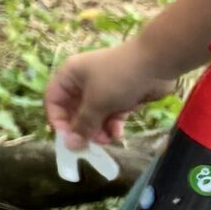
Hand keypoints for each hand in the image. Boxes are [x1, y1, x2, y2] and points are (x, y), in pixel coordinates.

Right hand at [47, 39, 173, 147]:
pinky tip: (118, 134)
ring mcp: (103, 90)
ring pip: (94, 116)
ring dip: (98, 130)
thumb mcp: (96, 102)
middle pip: (74, 111)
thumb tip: (70, 145)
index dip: (58, 120)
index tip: (68, 139)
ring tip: (107, 139)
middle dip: (82, 129)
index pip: (54, 101)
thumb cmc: (117, 78)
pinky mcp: (121, 97)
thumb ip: (82, 125)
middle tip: (90, 144)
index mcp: (69, 76)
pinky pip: (111, 115)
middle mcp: (83, 82)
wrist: (156, 64)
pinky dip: (113, 125)